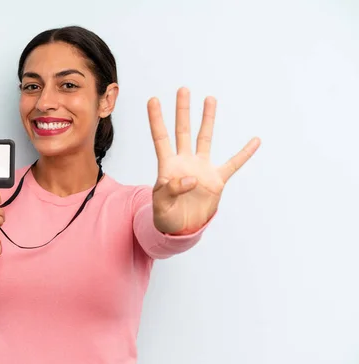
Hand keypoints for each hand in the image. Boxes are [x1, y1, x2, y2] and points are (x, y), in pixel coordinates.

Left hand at [148, 87, 260, 234]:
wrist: (181, 229)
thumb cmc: (165, 216)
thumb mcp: (160, 206)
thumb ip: (170, 191)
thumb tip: (190, 179)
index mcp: (167, 166)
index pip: (161, 138)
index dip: (156, 120)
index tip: (153, 100)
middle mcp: (184, 162)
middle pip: (182, 131)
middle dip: (182, 110)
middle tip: (183, 89)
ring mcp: (201, 169)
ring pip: (205, 139)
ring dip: (207, 119)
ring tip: (210, 99)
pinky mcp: (216, 180)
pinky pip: (233, 164)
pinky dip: (244, 153)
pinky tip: (255, 140)